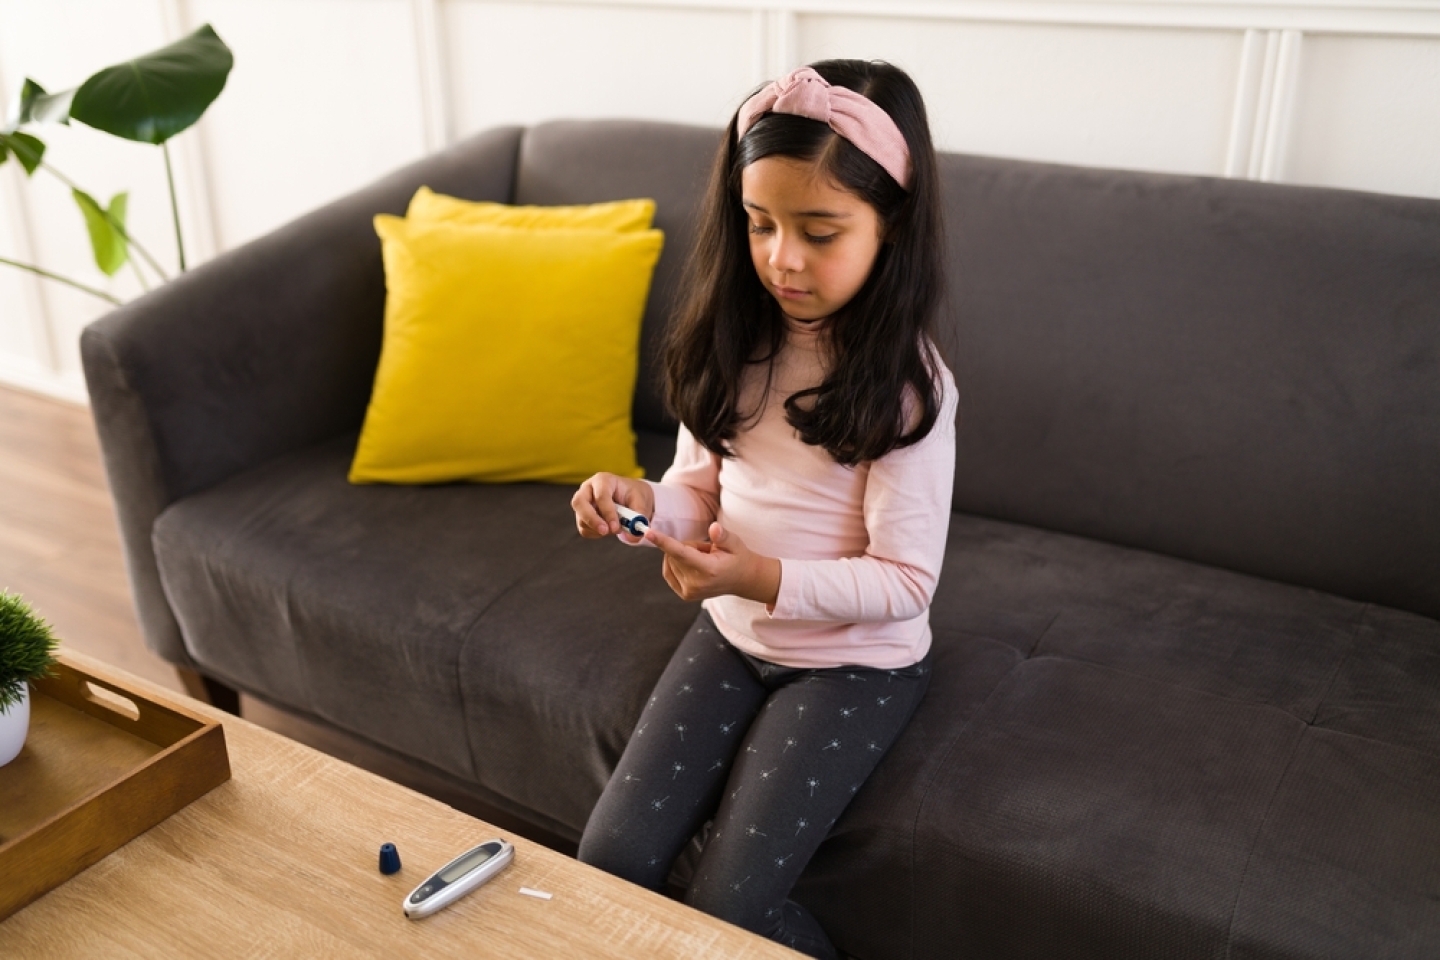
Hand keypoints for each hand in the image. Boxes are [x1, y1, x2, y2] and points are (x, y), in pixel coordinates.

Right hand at [571, 473, 654, 541]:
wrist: (631, 497)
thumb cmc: (634, 495)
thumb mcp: (641, 502)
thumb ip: (639, 517)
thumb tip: (632, 537)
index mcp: (603, 480)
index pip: (600, 495)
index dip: (607, 512)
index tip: (616, 527)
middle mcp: (588, 489)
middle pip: (579, 502)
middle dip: (592, 520)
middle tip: (605, 532)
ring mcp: (582, 503)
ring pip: (581, 519)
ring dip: (598, 529)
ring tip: (616, 528)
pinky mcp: (582, 516)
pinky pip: (584, 529)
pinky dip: (597, 534)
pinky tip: (609, 529)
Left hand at [646, 522, 780, 605]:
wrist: (742, 580)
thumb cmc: (738, 557)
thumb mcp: (735, 543)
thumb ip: (722, 536)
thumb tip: (713, 528)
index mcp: (709, 570)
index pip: (681, 553)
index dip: (663, 542)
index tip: (648, 533)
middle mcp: (697, 584)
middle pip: (674, 554)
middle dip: (686, 546)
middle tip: (706, 550)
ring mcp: (690, 592)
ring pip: (670, 561)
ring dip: (682, 555)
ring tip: (703, 558)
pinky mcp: (685, 595)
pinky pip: (668, 571)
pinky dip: (675, 563)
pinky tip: (691, 563)